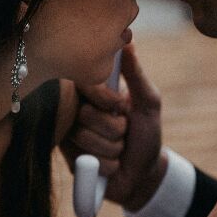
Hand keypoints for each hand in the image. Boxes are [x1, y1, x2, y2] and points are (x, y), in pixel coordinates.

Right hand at [59, 43, 164, 210]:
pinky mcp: (68, 161)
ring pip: (87, 139)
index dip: (105, 99)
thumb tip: (129, 43)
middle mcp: (75, 111)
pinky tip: (110, 165)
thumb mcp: (148, 102)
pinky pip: (87, 161)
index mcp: (91, 92)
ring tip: (118, 149)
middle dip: (115, 129)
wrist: (143, 174)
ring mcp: (69, 136)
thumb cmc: (146, 134)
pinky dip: (108, 165)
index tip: (120, 107)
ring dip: (113, 149)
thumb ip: (136, 74)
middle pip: (86, 115)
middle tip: (123, 131)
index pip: (84, 84)